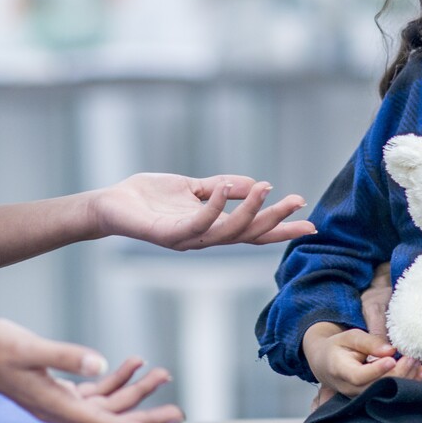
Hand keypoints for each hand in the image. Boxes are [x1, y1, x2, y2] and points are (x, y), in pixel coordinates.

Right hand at [0, 318, 179, 422]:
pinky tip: (132, 363)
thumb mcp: (32, 348)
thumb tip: (100, 363)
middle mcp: (62, 410)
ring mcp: (61, 401)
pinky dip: (115, 379)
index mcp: (56, 406)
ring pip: (108, 404)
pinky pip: (95, 391)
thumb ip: (67, 356)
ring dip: (135, 391)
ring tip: (163, 375)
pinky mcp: (60, 389)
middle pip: (112, 420)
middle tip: (178, 412)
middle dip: (145, 415)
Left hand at [93, 173, 313, 250]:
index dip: (280, 228)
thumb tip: (256, 183)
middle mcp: (203, 238)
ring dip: (249, 211)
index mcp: (211, 227)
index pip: (252, 231)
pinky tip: (223, 187)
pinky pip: (197, 223)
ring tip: (266, 189)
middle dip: (275, 220)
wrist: (110, 204)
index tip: (311, 223)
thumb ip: (222, 186)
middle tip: (299, 202)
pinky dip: (214, 207)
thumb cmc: (149, 197)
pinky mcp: (167, 234)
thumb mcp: (193, 187)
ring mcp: (186, 239)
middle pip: (247, 235)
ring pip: (228, 232)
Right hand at [310, 264, 420, 408]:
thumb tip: (390, 350)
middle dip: (398, 372)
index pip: (359, 376)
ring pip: (385, 393)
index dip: (376, 370)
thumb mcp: (350, 337)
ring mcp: (360, 397)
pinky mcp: (370, 398)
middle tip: (412, 357)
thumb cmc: (338, 347)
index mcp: (340, 370)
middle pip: (376, 387)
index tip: (392, 358)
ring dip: (405, 378)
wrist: (326, 363)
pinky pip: (389, 393)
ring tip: (418, 362)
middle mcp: (350, 389)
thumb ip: (369, 342)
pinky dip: (407, 383)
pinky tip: (420, 372)